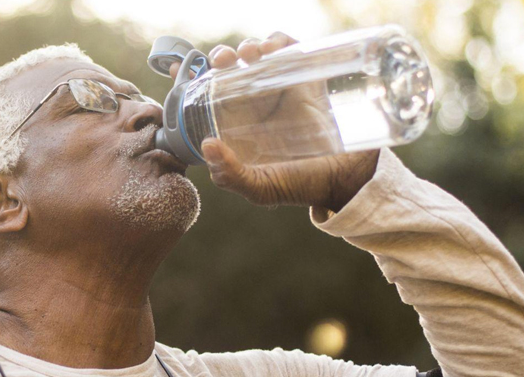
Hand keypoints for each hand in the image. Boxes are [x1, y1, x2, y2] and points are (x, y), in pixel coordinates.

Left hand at [171, 32, 379, 211]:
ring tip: (250, 55)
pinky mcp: (304, 77)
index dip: (191, 78)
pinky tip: (271, 49)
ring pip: (256, 54)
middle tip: (222, 61)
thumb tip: (207, 145)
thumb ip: (231, 176)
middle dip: (220, 57)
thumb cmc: (299, 185)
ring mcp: (279, 89)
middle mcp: (254, 104)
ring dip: (247, 46)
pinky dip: (277, 40)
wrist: (344, 177)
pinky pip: (287, 49)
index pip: (207, 95)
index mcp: (236, 125)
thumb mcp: (260, 188)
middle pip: (229, 68)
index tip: (179, 68)